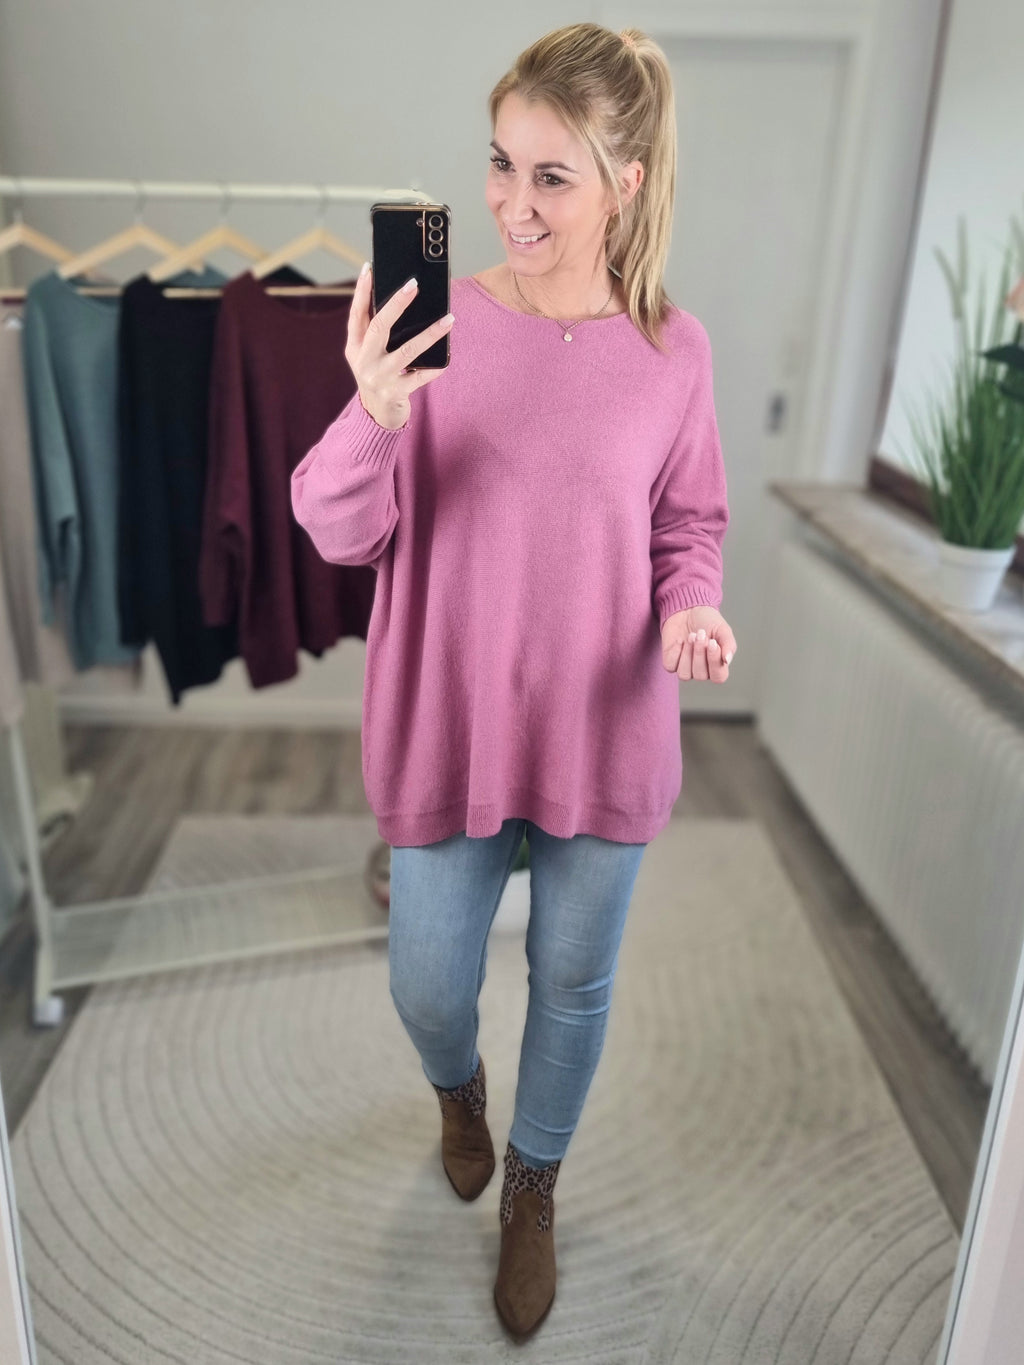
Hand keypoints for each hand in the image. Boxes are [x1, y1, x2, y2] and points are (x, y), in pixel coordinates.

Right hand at [344, 264, 454, 429]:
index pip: (356, 314)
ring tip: (449, 320)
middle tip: (413, 284)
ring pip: (407, 351)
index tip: (369, 268)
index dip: (360, 291)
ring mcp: (379, 378)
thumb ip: (376, 333)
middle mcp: (363, 361)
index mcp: (354, 347)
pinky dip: (435, 367)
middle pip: (379, 327)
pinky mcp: (395, 392)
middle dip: (396, 304)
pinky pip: (421, 376)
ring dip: (430, 334)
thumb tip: (403, 301)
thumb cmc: (378, 376)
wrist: (377, 416)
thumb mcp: (369, 355)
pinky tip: (447, 359)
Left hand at [661, 606, 736, 681]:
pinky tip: (680, 640)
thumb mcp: (723, 630)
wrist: (688, 609)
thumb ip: (729, 645)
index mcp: (716, 665)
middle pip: (700, 675)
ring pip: (684, 674)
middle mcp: (701, 670)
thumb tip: (727, 659)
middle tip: (701, 634)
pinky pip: (670, 666)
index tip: (713, 643)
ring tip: (691, 636)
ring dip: (687, 654)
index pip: (718, 677)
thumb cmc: (708, 621)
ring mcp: (685, 667)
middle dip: (699, 653)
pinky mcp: (670, 661)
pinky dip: (675, 652)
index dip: (715, 662)